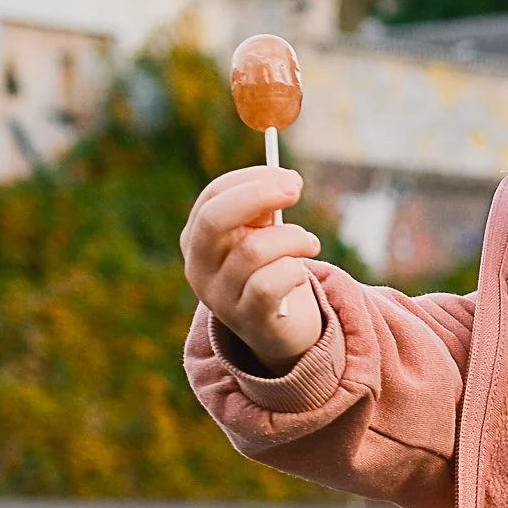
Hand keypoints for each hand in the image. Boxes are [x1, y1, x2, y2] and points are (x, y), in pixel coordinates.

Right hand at [180, 166, 322, 374]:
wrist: (281, 331)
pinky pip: (269, 285)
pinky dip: (294, 271)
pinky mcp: (248, 321)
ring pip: (253, 251)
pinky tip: (302, 273)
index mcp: (197, 239)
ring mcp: (220, 298)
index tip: (287, 176)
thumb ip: (264, 208)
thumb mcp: (261, 235)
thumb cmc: (271, 271)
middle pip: (214, 219)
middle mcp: (199, 268)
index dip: (251, 180)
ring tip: (310, 243)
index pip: (213, 197)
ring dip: (292, 239)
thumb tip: (285, 181)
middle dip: (258, 196)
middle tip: (295, 189)